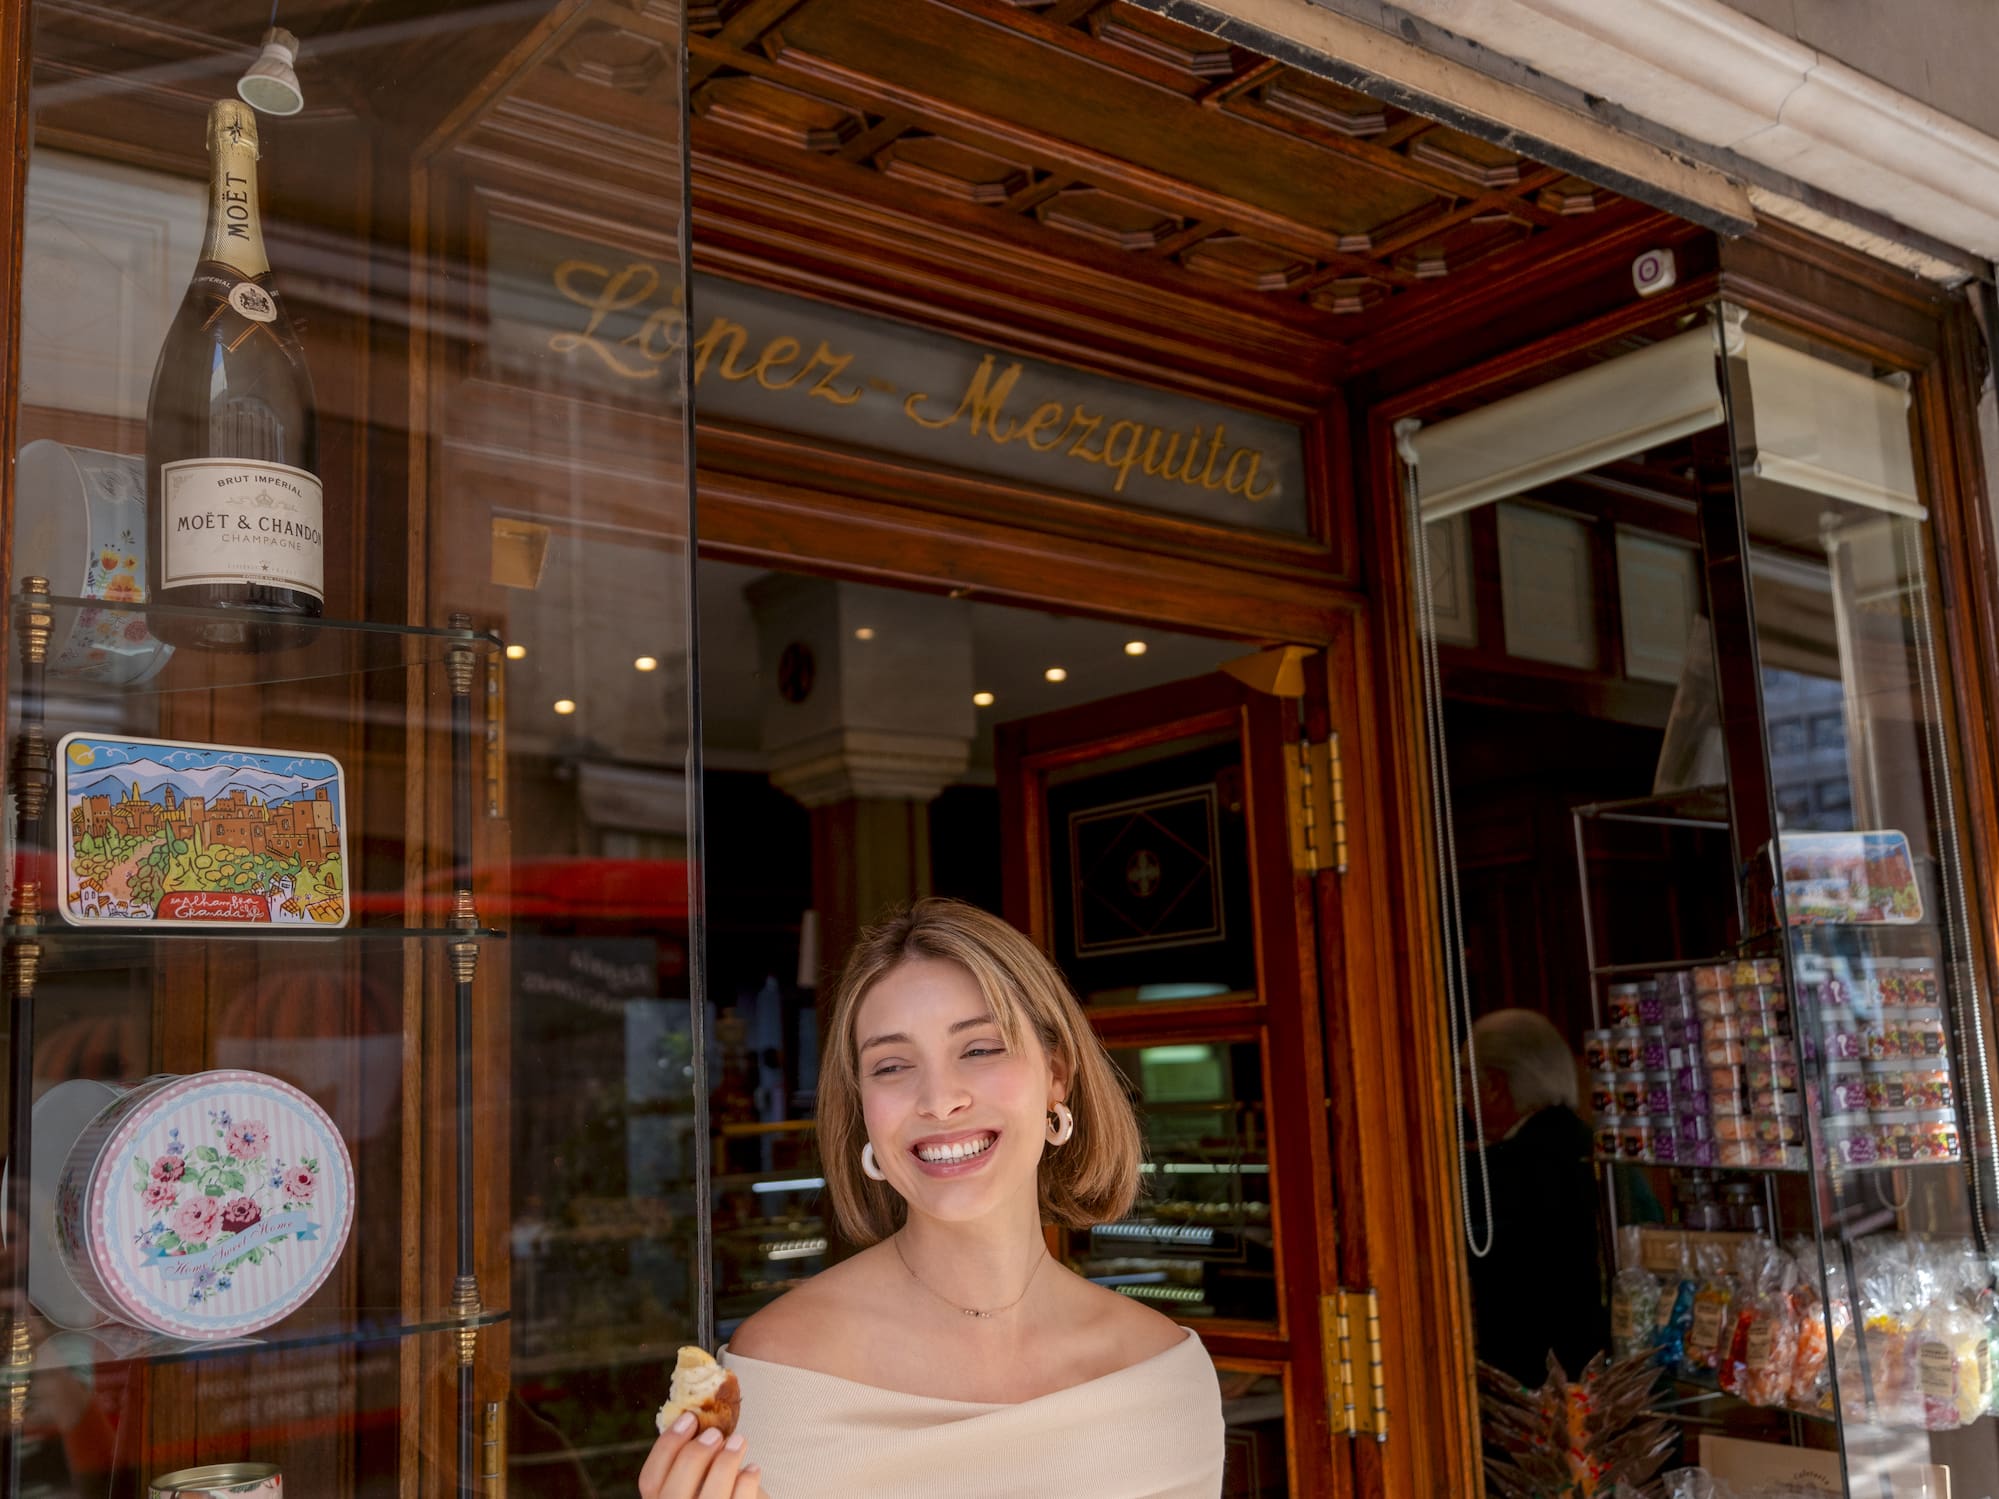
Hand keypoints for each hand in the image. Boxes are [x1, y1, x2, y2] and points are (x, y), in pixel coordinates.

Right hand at [637, 1413, 764, 1498]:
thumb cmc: (720, 1491)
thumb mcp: (699, 1477)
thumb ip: (692, 1458)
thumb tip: (701, 1417)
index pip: (650, 1479)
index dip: (667, 1445)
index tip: (689, 1417)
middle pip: (674, 1491)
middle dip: (696, 1454)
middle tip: (715, 1433)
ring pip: (710, 1498)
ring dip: (726, 1461)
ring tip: (739, 1441)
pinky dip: (747, 1481)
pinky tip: (752, 1468)